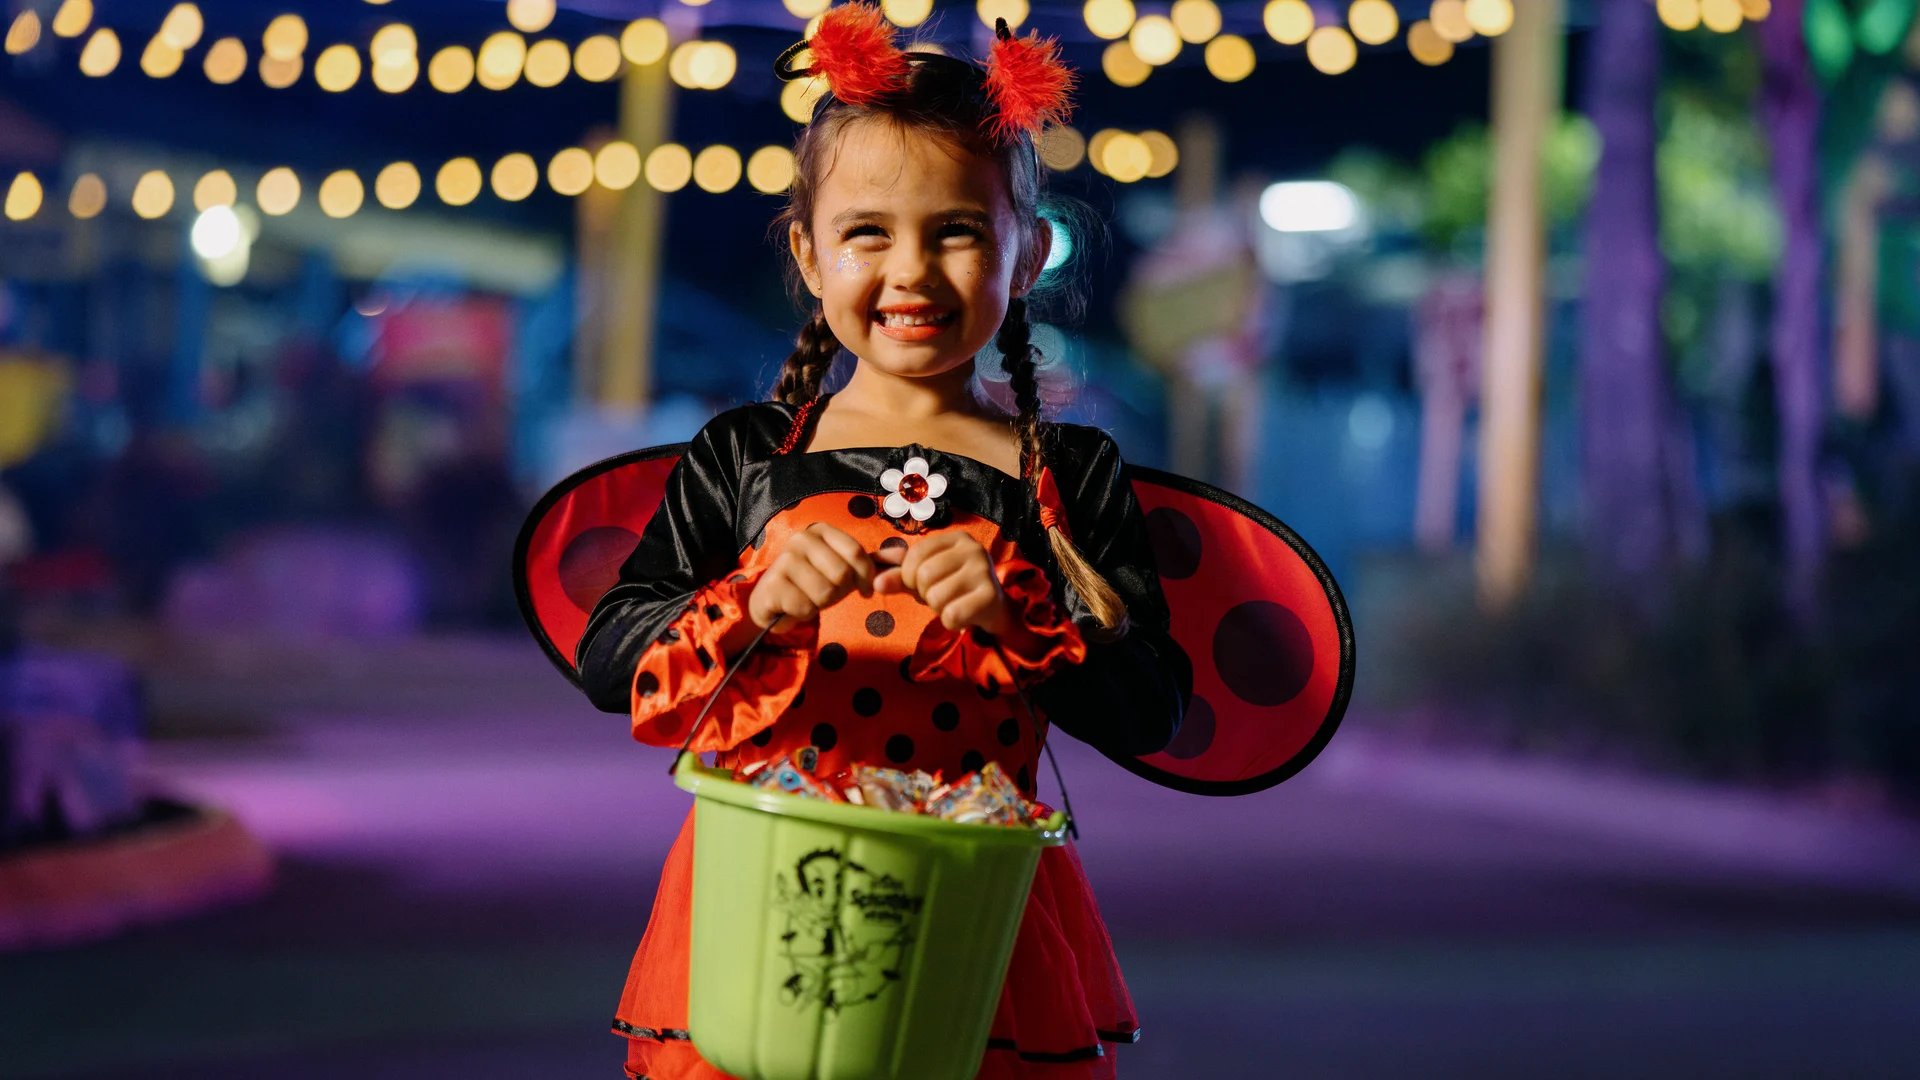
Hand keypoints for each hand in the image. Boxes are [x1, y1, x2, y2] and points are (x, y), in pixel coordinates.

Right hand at [746, 523, 876, 633]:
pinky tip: (794, 605)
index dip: (866, 577)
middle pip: (842, 574)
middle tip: (827, 594)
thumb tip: (896, 562)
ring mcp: (784, 560)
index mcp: (821, 531)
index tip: (865, 590)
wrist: (771, 599)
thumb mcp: (839, 569)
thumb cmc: (811, 583)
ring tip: (810, 598)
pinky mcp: (773, 584)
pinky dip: (805, 613)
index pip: (856, 553)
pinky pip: (806, 607)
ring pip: (825, 593)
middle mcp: (801, 539)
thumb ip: (863, 566)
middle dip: (840, 592)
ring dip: (821, 604)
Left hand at [876, 532, 1014, 634]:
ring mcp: (984, 571)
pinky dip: (951, 622)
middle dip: (925, 594)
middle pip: (924, 575)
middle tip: (941, 597)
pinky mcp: (990, 596)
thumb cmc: (954, 590)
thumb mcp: (924, 579)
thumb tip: (874, 583)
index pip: (915, 554)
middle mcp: (973, 549)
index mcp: (956, 539)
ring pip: (936, 597)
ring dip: (938, 609)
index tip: (919, 585)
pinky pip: (951, 614)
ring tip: (953, 604)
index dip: (908, 576)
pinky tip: (963, 616)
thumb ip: (899, 577)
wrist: (993, 611)